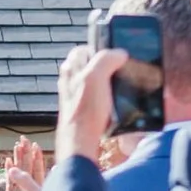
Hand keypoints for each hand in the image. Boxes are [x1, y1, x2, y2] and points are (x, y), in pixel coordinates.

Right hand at [9, 134, 47, 185]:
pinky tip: (8, 160)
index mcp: (40, 187)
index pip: (39, 167)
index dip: (37, 155)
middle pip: (28, 166)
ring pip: (19, 170)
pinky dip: (8, 169)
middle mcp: (30, 187)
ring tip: (16, 146)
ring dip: (17, 157)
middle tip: (23, 139)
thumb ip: (26, 182)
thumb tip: (14, 169)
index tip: (35, 144)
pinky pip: (10, 180)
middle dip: (26, 152)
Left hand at [55, 45, 126, 164]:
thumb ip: (105, 60)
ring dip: (108, 82)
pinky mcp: (83, 109)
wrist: (80, 141)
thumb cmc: (85, 111)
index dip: (99, 49)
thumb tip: (119, 53)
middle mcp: (70, 80)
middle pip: (89, 65)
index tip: (114, 56)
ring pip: (94, 81)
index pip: (84, 49)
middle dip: (105, 66)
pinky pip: (97, 96)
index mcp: (70, 68)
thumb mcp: (95, 77)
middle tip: (120, 71)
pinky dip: (106, 97)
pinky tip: (115, 102)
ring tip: (119, 87)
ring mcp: (76, 95)